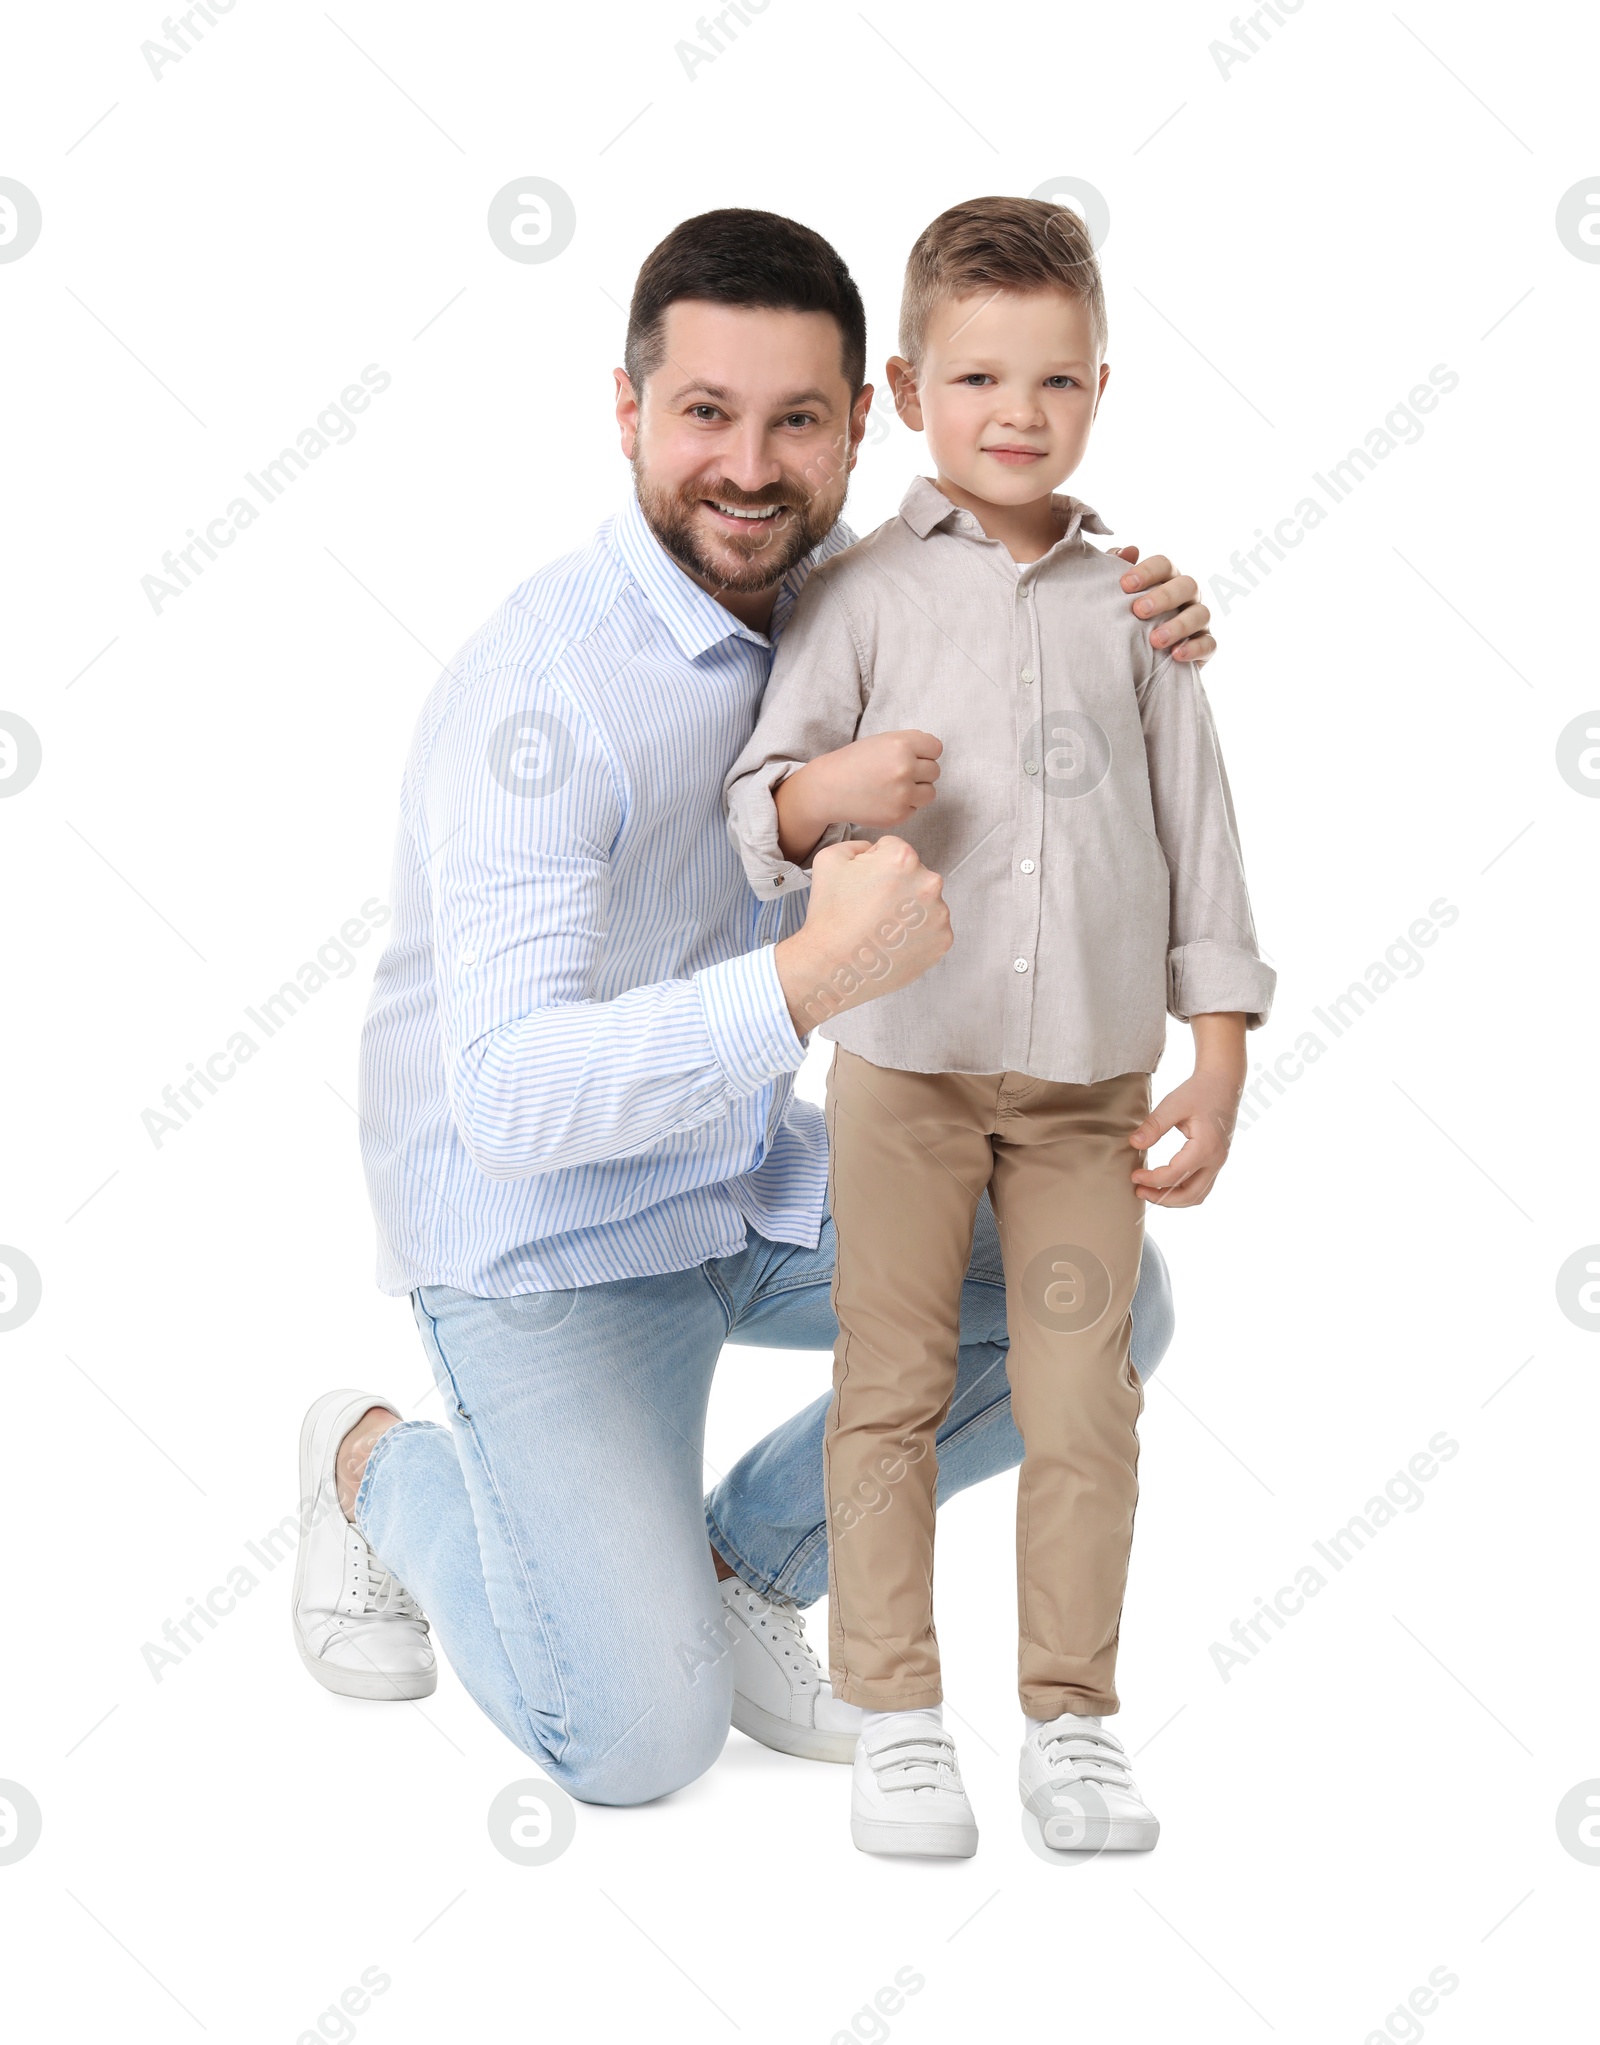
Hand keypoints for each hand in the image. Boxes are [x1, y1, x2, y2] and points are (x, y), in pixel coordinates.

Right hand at [774, 836, 951, 1035]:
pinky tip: (893, 942)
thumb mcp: (829, 859)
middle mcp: (929, 883)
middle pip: (913, 875)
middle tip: (870, 909)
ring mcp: (940, 915)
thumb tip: (875, 850)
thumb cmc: (829, 915)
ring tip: (881, 928)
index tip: (863, 887)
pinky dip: (916, 934)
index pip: (893, 850)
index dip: (874, 866)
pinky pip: (932, 929)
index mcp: (903, 858)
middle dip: (896, 887)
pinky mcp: (943, 942)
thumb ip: (859, 843)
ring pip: (925, 903)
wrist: (832, 967)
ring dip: (909, 911)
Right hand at [775, 730, 941, 861]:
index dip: (924, 752)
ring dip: (918, 791)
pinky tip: (885, 800)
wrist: (829, 788)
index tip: (911, 756)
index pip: (936, 748)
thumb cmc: (855, 762)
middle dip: (920, 772)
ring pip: (930, 792)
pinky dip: (905, 806)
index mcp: (901, 744)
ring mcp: (902, 794)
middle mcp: (904, 768)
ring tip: (895, 788)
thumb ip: (909, 744)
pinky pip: (916, 809)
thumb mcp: (882, 741)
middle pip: (935, 771)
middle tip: (898, 774)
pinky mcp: (898, 815)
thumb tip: (934, 753)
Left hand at [1112, 547, 1214, 663]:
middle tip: (1139, 611)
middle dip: (1164, 596)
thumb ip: (1117, 571)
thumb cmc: (1128, 621)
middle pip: (1186, 585)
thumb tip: (1128, 551)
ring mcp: (1199, 620)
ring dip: (1178, 626)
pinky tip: (1176, 654)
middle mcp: (1187, 596)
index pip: (1164, 565)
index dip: (1147, 571)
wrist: (1136, 660)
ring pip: (1200, 614)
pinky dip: (1194, 648)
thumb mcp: (1118, 597)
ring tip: (1155, 640)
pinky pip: (1209, 644)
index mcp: (1167, 580)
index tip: (1124, 585)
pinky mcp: (1205, 646)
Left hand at [1129, 1015, 1246, 1206]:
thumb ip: (1153, 1126)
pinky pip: (1201, 1186)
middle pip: (1189, 1196)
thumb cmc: (1198, 1090)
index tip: (1133, 1175)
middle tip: (1138, 1190)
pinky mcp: (1216, 1160)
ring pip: (1198, 1195)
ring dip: (1173, 1199)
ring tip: (1149, 1191)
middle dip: (1162, 1199)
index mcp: (1205, 1148)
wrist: (1223, 1081)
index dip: (1151, 1179)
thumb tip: (1133, 1144)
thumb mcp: (1173, 1104)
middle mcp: (1216, 1160)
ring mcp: (1219, 1162)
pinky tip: (1164, 1183)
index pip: (1174, 1176)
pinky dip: (1182, 1191)